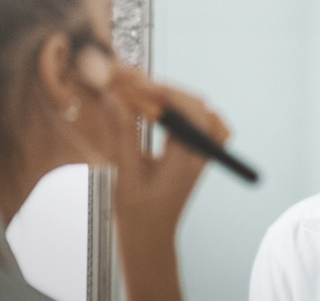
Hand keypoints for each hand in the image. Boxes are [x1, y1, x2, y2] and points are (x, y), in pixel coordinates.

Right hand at [104, 68, 228, 300]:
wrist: (151, 238)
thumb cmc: (138, 212)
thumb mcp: (125, 170)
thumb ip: (123, 131)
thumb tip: (115, 96)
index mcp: (188, 158)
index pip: (189, 110)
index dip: (165, 91)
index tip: (137, 83)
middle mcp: (202, 154)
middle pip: (198, 108)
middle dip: (167, 91)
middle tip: (135, 85)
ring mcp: (203, 156)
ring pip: (204, 114)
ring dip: (177, 99)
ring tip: (148, 94)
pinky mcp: (198, 157)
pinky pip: (203, 126)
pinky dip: (186, 112)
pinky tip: (164, 111)